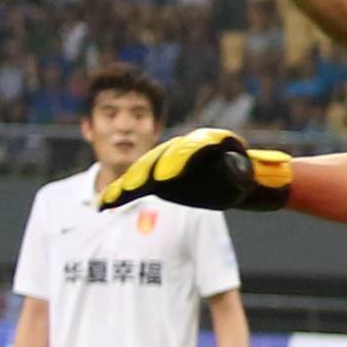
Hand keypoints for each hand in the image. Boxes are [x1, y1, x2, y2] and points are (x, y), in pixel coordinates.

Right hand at [97, 126, 298, 214]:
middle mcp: (182, 148)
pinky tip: (103, 205)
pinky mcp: (155, 179)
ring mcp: (166, 162)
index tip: (165, 177)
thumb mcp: (243, 171)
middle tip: (136, 186)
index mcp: (206, 142)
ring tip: (115, 196)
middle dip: (149, 171)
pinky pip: (135, 184)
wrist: (234, 179)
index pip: (190, 148)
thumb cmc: (241, 175)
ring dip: (129, 183)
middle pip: (162, 156)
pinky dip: (119, 193)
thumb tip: (235, 163)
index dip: (177, 161)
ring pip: (145, 169)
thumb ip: (236, 166)